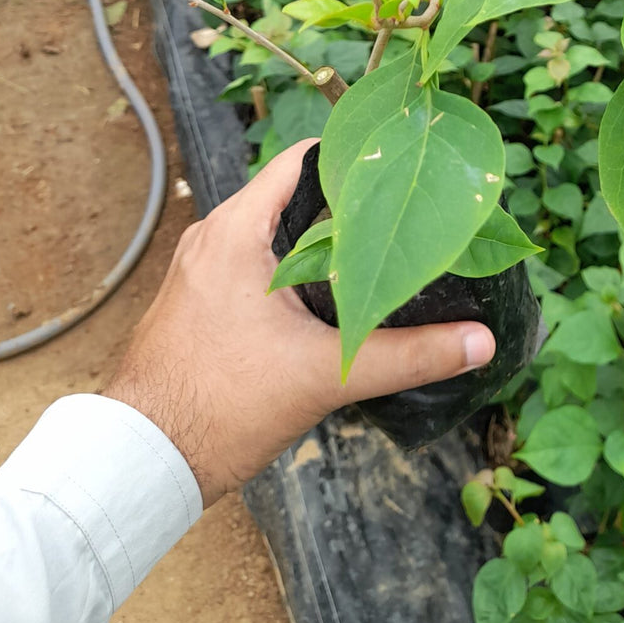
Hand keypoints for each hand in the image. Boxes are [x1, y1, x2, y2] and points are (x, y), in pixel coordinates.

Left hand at [103, 138, 495, 505]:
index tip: (405, 170)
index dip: (358, 158)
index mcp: (236, 229)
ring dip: (324, 244)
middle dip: (351, 206)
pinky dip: (296, 271)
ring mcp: (203, 269)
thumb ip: (409, 354)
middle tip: (409, 214)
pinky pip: (258, 264)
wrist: (142, 464)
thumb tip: (481, 341)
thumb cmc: (221, 406)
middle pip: (296, 196)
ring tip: (383, 254)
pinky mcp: (201, 302)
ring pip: (277, 234)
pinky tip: (334, 299)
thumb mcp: (326, 375)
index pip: (305, 158)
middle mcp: (214, 236)